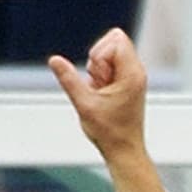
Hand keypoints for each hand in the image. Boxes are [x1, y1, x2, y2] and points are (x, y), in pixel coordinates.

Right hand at [48, 29, 147, 162]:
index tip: (99, 78)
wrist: (124, 152)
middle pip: (114, 40)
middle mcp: (136, 73)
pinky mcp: (127, 83)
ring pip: (110, 52)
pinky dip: (101, 75)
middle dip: (98, 57)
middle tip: (99, 83)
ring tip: (101, 91)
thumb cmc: (112, 135)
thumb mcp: (84, 105)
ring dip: (98, 68)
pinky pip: (110, 65)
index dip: (100, 54)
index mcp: (132, 75)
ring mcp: (133, 78)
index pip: (116, 39)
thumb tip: (54, 60)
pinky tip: (103, 94)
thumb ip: (68, 79)